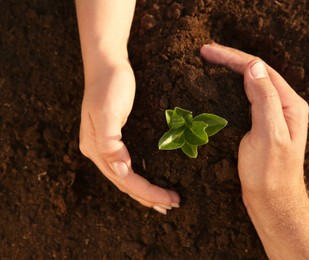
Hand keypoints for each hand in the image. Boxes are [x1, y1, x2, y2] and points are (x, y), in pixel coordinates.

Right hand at [79, 58, 179, 213]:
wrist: (107, 63)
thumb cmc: (110, 84)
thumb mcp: (108, 111)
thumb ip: (109, 143)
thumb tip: (119, 171)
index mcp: (95, 148)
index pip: (125, 180)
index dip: (147, 192)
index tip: (171, 199)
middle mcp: (99, 151)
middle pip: (125, 183)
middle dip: (148, 197)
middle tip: (173, 205)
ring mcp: (105, 145)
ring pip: (126, 177)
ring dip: (144, 191)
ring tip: (163, 201)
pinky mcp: (115, 138)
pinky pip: (128, 165)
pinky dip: (140, 177)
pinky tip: (150, 181)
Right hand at [201, 43, 308, 204]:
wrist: (273, 201)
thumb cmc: (270, 174)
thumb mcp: (269, 136)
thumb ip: (264, 100)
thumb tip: (253, 66)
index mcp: (289, 104)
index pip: (259, 69)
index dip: (232, 58)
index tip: (207, 52)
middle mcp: (284, 105)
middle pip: (256, 72)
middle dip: (230, 60)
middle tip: (204, 52)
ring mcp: (274, 114)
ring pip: (251, 83)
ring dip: (231, 71)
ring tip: (210, 63)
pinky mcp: (263, 125)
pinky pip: (247, 98)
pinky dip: (231, 88)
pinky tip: (220, 87)